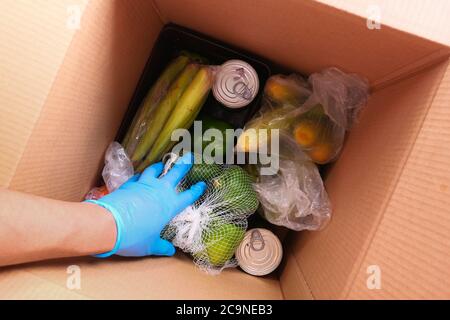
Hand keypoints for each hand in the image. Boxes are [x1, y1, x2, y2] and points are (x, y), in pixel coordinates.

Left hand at [87, 153, 205, 256]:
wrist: (110, 223)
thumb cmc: (135, 236)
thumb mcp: (150, 246)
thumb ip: (161, 246)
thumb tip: (170, 251)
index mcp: (171, 205)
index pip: (188, 196)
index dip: (197, 190)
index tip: (202, 184)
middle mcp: (161, 191)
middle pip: (175, 174)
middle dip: (184, 165)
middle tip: (189, 157)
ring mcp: (145, 184)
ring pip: (155, 170)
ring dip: (160, 166)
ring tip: (162, 163)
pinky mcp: (130, 183)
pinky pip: (138, 177)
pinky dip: (141, 176)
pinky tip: (140, 176)